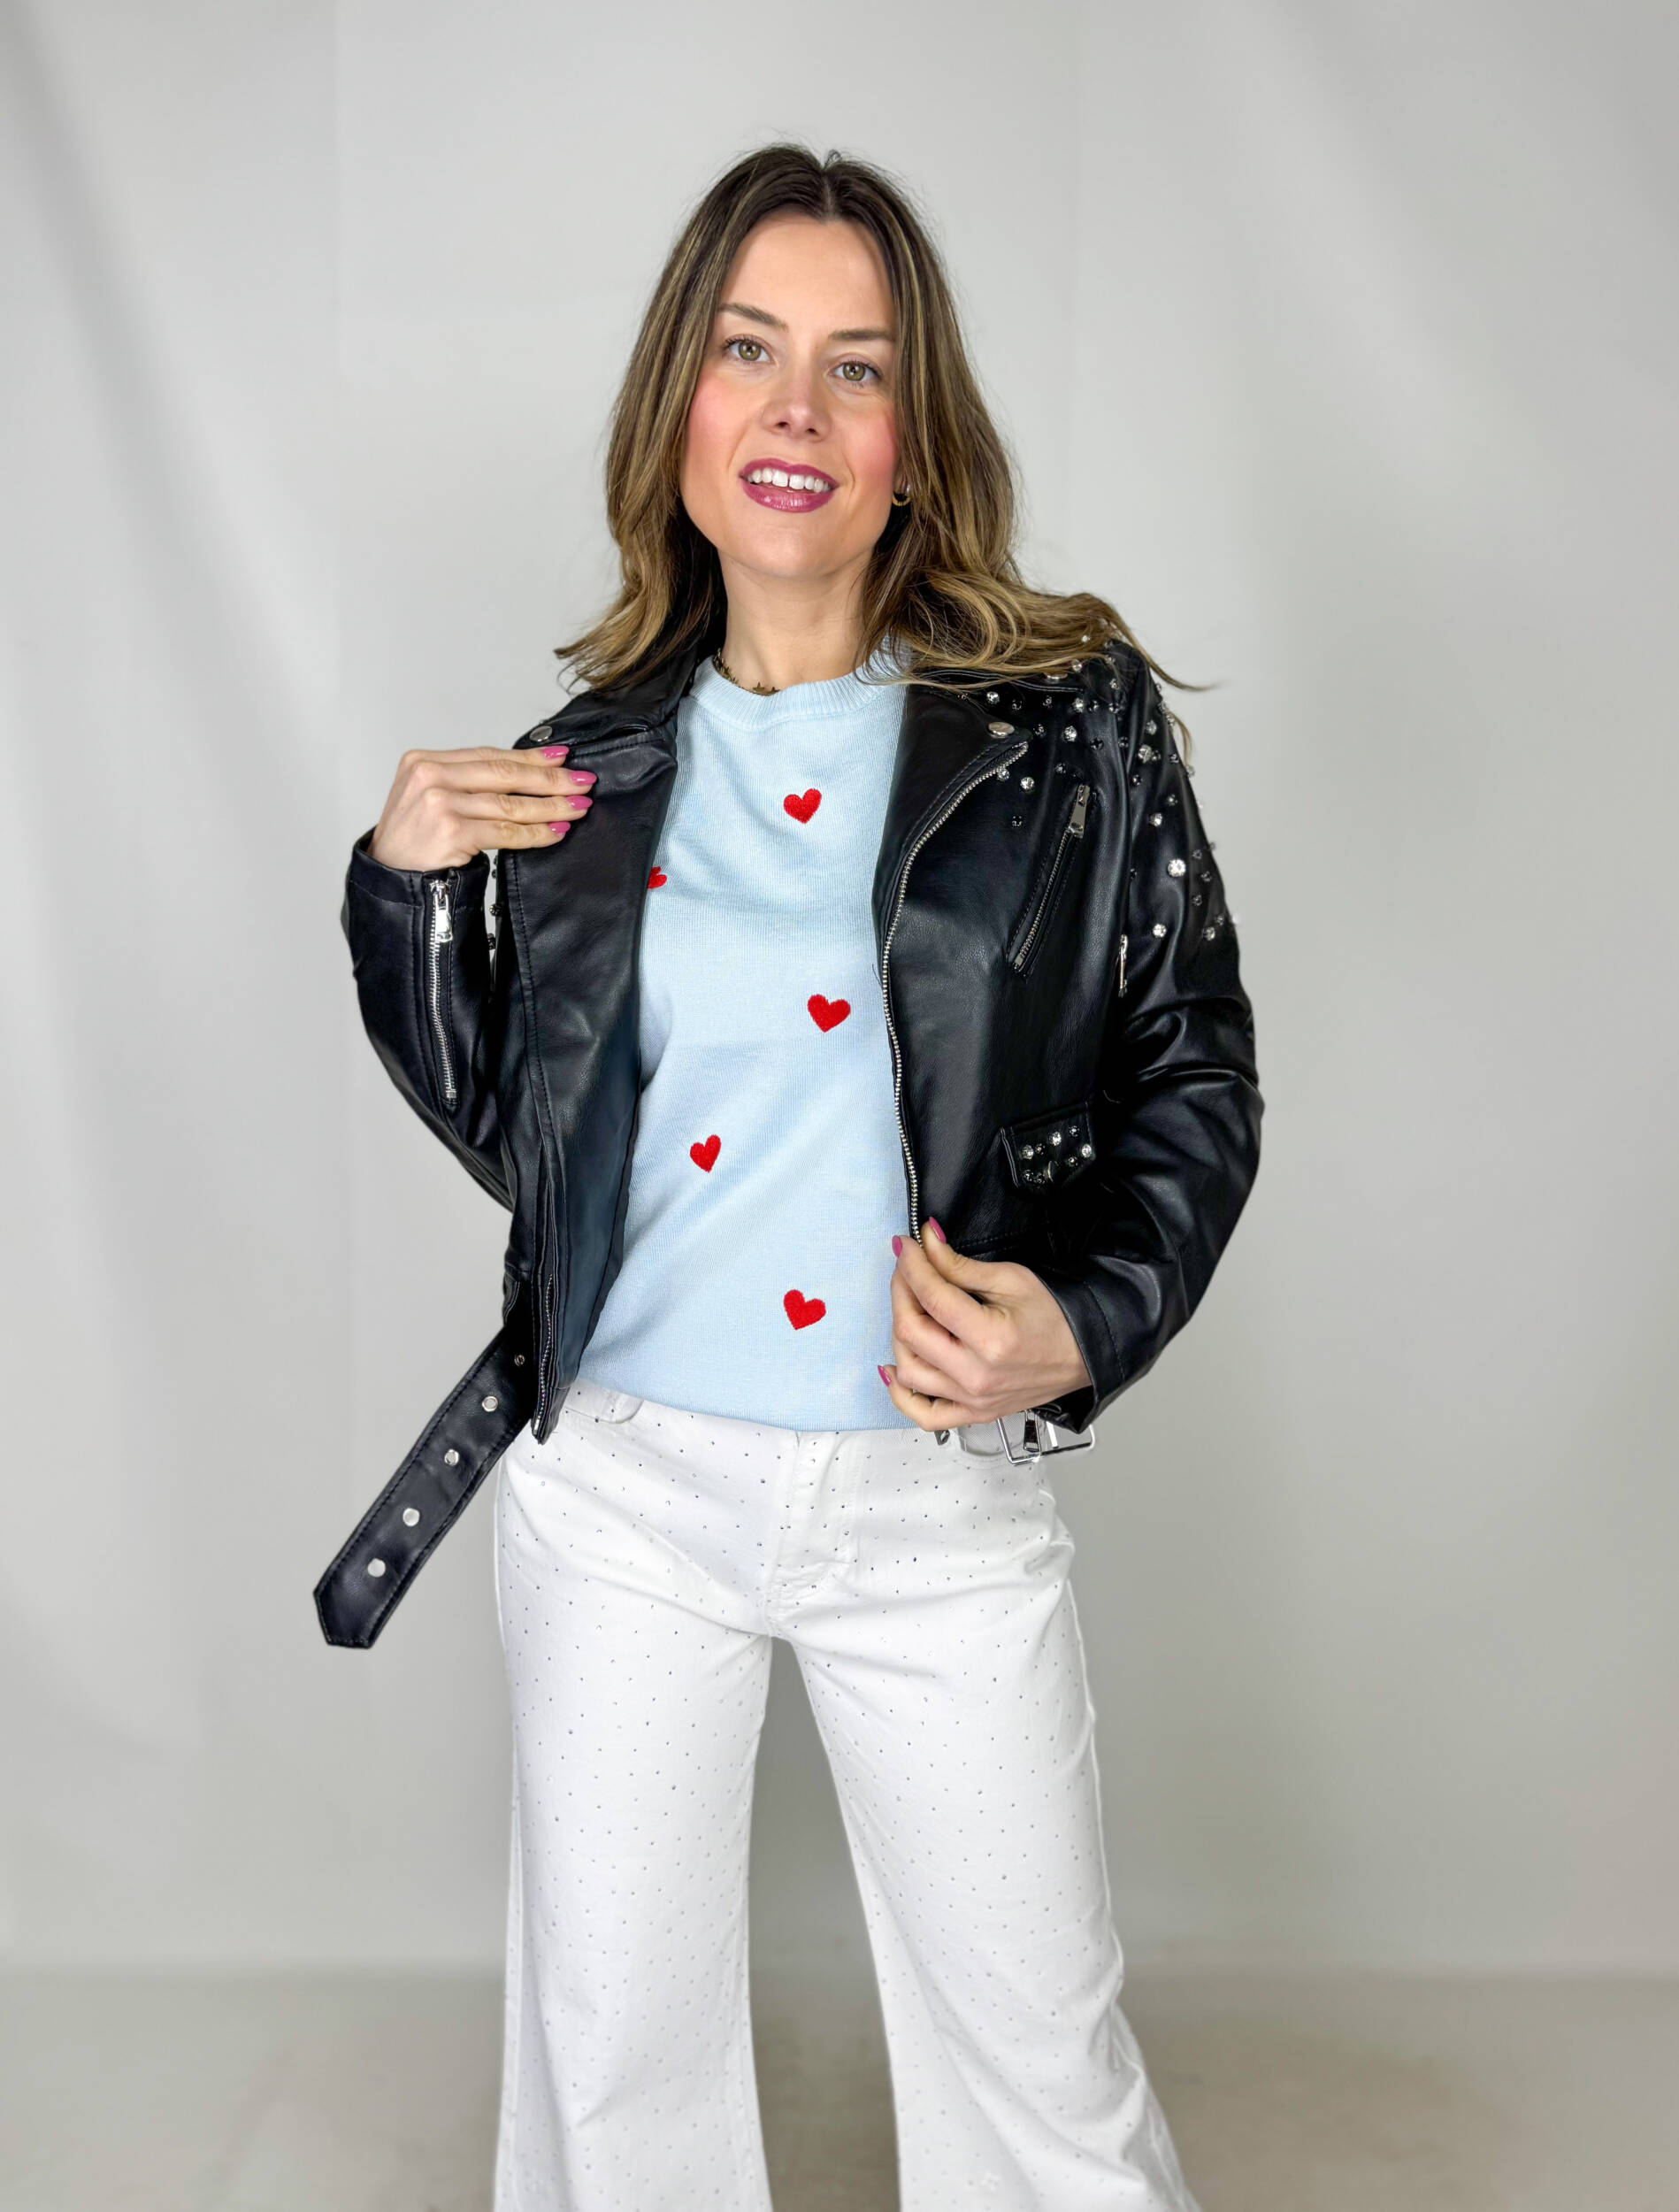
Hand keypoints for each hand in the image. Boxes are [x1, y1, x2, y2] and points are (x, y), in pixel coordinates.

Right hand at [368, 743, 596, 870]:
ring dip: (550, 807)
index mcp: (424, 760)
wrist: (388, 876)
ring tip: (576, 808)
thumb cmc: (412, 840)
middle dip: (548, 778)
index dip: (529, 757)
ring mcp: (439, 803)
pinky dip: (534, 833)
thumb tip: (524, 775)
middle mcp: (430, 776)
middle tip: (581, 782)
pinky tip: (555, 832)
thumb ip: (465, 783)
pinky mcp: (451, 831)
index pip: (488, 756)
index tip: (562, 756)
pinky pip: (505, 832)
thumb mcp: (429, 797)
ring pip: (509, 803)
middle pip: (503, 774)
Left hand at [879, 1218, 1091, 1430]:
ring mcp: (973, 1400)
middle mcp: (977, 1376)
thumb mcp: (1011, 1279)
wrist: (1084, 1353)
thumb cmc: (1056, 1316)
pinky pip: (924, 1415)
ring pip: (908, 1371)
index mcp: (991, 1339)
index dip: (911, 1266)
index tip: (904, 1246)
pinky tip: (894, 1369)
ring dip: (899, 1334)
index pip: (931, 1298)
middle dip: (901, 1292)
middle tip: (907, 1270)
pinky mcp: (973, 1414)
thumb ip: (960, 1266)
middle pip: (910, 1333)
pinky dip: (901, 1395)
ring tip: (910, 1308)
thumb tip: (925, 1245)